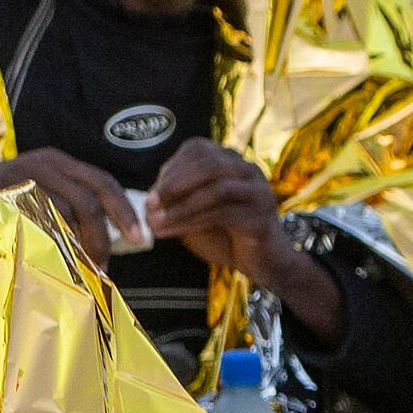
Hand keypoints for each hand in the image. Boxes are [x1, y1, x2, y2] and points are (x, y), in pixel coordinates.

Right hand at [0, 148, 142, 266]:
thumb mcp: (41, 197)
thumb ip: (71, 210)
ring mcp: (24, 174)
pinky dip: (53, 240)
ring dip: (79, 243)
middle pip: (91, 197)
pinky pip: (39, 217)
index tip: (139, 238)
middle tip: (107, 263)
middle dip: (106, 233)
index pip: (103, 182)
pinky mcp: (5, 190)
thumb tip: (108, 243)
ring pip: (67, 209)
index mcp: (59, 163)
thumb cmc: (1, 201)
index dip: (124, 211)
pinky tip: (53, 257)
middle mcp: (45, 163)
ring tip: (80, 266)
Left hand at [149, 140, 344, 346]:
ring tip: (156, 223)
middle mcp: (249, 170)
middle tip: (150, 204)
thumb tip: (149, 201)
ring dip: (181, 206)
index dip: (172, 167)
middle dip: (174, 184)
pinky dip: (193, 222)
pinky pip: (224, 213)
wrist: (264, 263)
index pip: (199, 149)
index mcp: (232, 162)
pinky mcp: (262, 216)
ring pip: (216, 188)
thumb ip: (178, 201)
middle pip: (208, 163)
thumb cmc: (227, 236)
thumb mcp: (197, 212)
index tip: (152, 192)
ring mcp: (259, 191)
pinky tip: (174, 232)